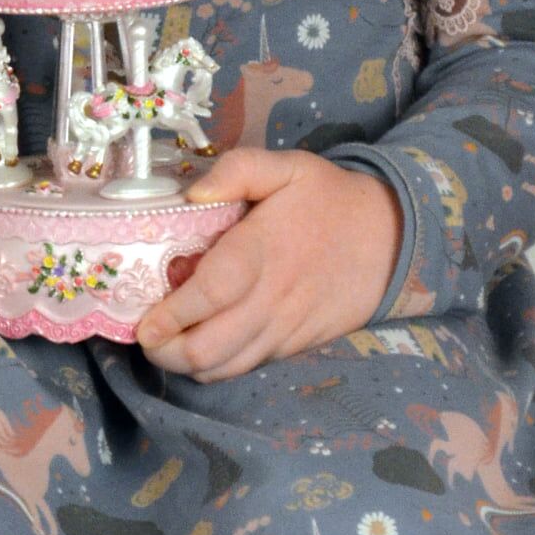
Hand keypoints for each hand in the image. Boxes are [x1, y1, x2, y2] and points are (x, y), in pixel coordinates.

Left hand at [135, 150, 403, 380]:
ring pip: (225, 367)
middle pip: (208, 349)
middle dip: (166, 351)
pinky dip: (218, 365)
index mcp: (260, 253)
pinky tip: (206, 344)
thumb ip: (237, 170)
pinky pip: (249, 366)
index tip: (141, 322)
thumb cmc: (329, 200)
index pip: (207, 297)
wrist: (393, 238)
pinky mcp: (296, 345)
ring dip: (188, 365)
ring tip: (167, 344)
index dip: (169, 317)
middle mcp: (270, 300)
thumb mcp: (287, 166)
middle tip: (146, 336)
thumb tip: (192, 193)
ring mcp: (284, 329)